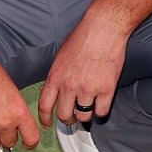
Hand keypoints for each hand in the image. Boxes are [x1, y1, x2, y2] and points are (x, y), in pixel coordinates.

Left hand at [36, 12, 128, 126]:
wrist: (103, 28)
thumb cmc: (83, 36)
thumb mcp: (60, 56)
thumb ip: (57, 75)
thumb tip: (54, 89)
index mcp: (55, 77)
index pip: (44, 106)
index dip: (45, 119)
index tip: (47, 123)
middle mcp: (69, 86)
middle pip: (64, 115)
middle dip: (67, 119)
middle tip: (72, 117)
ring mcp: (88, 89)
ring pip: (83, 116)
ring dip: (85, 115)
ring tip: (88, 108)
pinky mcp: (106, 89)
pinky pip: (101, 112)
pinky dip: (101, 111)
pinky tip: (101, 104)